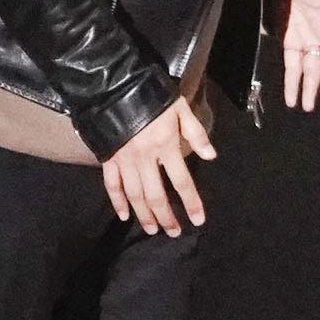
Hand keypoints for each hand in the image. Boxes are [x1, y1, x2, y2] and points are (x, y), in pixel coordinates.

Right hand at [101, 96, 214, 234]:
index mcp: (166, 146)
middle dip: (166, 217)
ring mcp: (124, 160)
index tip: (198, 220)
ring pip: (135, 195)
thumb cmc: (151, 96)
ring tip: (153, 230)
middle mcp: (145, 159)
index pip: (182, 181)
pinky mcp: (108, 158)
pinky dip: (118, 201)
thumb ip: (196, 133)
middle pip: (157, 195)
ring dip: (145, 215)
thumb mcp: (180, 108)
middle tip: (174, 232)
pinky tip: (125, 216)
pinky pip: (112, 185)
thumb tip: (211, 156)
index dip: (191, 202)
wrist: (113, 86)